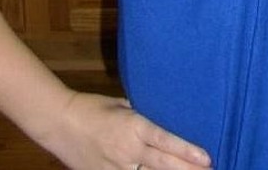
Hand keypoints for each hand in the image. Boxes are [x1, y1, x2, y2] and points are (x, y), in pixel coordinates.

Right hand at [48, 90, 211, 169]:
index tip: (207, 158)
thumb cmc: (92, 107)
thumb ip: (141, 115)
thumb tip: (160, 118)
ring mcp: (117, 167)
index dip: (187, 151)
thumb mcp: (120, 105)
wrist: (60, 122)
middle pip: (163, 165)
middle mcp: (128, 149)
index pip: (165, 140)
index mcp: (133, 125)